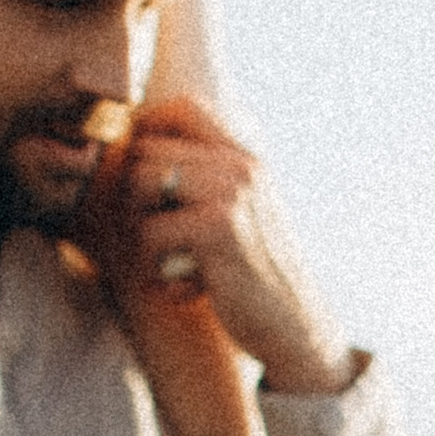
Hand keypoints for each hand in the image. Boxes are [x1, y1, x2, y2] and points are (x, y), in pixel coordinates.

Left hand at [89, 98, 354, 393]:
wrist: (296, 329)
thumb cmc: (256, 278)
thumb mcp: (242, 217)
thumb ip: (207, 181)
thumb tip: (138, 147)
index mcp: (247, 161)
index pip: (183, 107)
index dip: (147, 128)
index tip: (146, 177)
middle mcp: (241, 168)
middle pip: (147, 150)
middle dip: (139, 197)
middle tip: (165, 241)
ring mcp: (232, 194)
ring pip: (141, 181)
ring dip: (145, 229)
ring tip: (175, 261)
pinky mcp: (219, 229)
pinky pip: (150, 230)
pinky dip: (158, 267)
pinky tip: (188, 287)